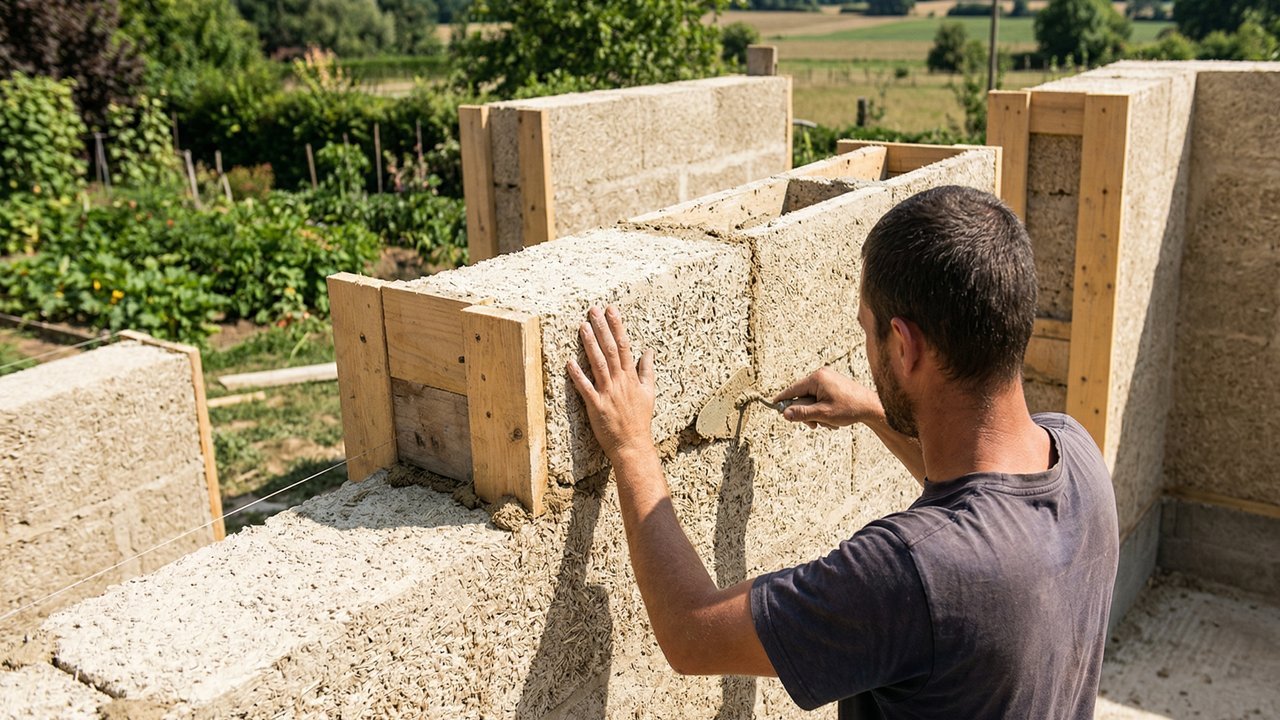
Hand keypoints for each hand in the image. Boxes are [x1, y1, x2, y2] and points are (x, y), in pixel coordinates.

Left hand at [567, 306, 656, 464]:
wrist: (633, 445)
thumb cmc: (640, 420)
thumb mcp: (649, 393)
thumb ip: (647, 370)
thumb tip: (649, 351)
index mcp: (631, 377)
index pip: (625, 346)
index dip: (617, 326)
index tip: (611, 310)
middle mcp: (620, 382)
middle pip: (611, 350)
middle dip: (602, 328)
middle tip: (593, 310)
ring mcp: (608, 393)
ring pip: (599, 364)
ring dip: (590, 344)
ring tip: (583, 326)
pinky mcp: (597, 406)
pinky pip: (585, 388)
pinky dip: (578, 374)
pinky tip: (569, 361)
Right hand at [773, 366, 882, 429]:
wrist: (872, 407)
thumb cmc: (849, 409)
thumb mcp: (823, 414)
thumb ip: (802, 414)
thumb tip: (785, 414)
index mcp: (817, 378)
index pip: (793, 389)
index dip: (783, 399)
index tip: (773, 405)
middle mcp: (821, 375)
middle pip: (802, 396)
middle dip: (806, 412)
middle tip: (814, 425)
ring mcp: (828, 379)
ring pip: (811, 399)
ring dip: (816, 413)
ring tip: (828, 422)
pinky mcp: (833, 385)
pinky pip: (820, 398)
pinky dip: (822, 409)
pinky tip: (832, 417)